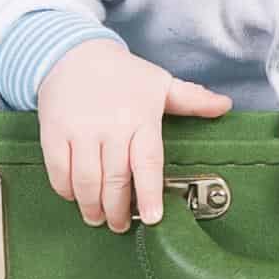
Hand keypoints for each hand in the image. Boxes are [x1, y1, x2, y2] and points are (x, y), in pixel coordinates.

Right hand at [35, 39, 232, 233]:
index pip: (148, 164)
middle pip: (116, 180)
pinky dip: (67, 191)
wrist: (73, 52)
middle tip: (121, 225)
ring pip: (87, 182)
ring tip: (98, 218)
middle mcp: (110, 127)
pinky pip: (59, 172)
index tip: (152, 218)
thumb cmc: (121, 73)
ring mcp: (80, 131)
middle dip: (118, 210)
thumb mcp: (159, 83)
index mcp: (140, 118)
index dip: (150, 195)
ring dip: (92, 207)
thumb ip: (192, 99)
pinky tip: (75, 197)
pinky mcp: (54, 133)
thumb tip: (224, 106)